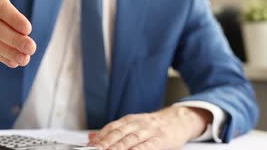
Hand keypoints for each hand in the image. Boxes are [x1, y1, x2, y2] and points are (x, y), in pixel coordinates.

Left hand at [88, 106, 211, 149]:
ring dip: (118, 147)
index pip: (111, 128)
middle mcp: (138, 124)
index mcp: (129, 120)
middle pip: (118, 134)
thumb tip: (91, 138)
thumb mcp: (132, 124)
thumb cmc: (152, 126)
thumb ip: (113, 131)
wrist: (177, 120)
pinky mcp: (161, 139)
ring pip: (131, 140)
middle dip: (105, 143)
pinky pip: (148, 146)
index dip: (100, 137)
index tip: (90, 146)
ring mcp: (149, 131)